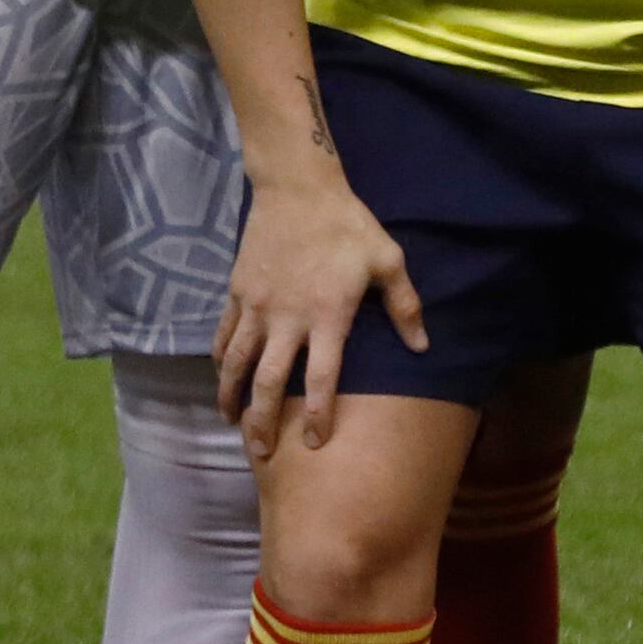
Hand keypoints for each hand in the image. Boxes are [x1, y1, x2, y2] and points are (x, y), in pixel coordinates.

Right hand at [217, 174, 424, 457]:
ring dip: (231, 398)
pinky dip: (219, 361)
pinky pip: (224, 335)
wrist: (297, 190)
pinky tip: (221, 379)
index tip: (315, 443)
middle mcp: (287, 319)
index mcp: (328, 316)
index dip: (317, 414)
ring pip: (236, 364)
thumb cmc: (349, 226)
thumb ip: (405, 306)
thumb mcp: (388, 261)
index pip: (321, 378)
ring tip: (232, 424)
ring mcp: (257, 307)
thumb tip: (422, 346)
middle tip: (261, 453)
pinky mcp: (238, 293)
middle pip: (268, 382)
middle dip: (263, 422)